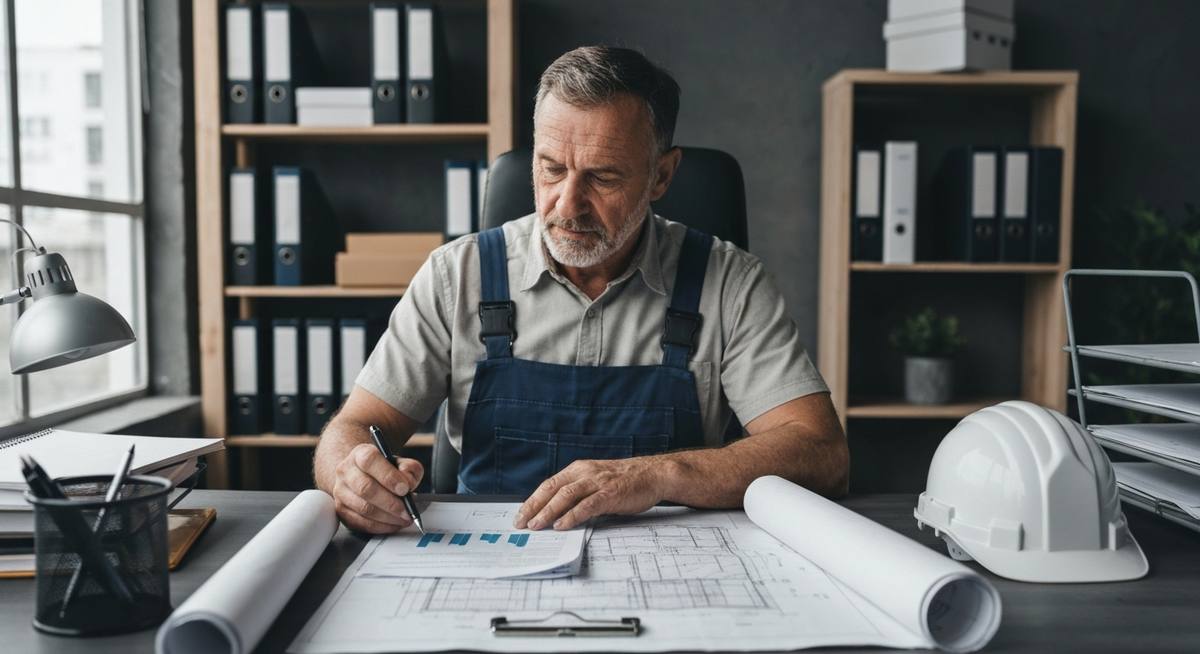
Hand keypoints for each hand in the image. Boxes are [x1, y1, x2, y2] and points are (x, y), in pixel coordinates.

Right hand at [332, 443, 423, 533]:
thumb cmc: (384, 470)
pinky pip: (360, 522)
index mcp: (360, 454)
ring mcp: (340, 491)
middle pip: (365, 488)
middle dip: (391, 503)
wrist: (363, 476)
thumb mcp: (401, 463)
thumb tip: (407, 484)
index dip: (388, 476)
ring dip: (387, 517)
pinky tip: (393, 524)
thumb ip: (409, 469)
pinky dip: (380, 526)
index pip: (370, 461)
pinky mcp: (341, 510)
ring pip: (363, 508)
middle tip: (407, 510)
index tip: (404, 488)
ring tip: (404, 519)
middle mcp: (346, 471)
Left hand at [514, 457, 665, 530]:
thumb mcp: (596, 481)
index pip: (549, 485)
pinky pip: (586, 505)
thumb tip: (557, 513)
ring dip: (548, 512)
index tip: (520, 515)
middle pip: (551, 489)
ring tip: (537, 525)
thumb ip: (579, 492)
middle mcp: (584, 472)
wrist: (653, 474)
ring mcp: (597, 482)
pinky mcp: (610, 494)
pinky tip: (562, 525)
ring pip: (565, 496)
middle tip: (521, 523)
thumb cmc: (625, 481)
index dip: (532, 500)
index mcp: (578, 469)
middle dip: (533, 507)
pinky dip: (572, 516)